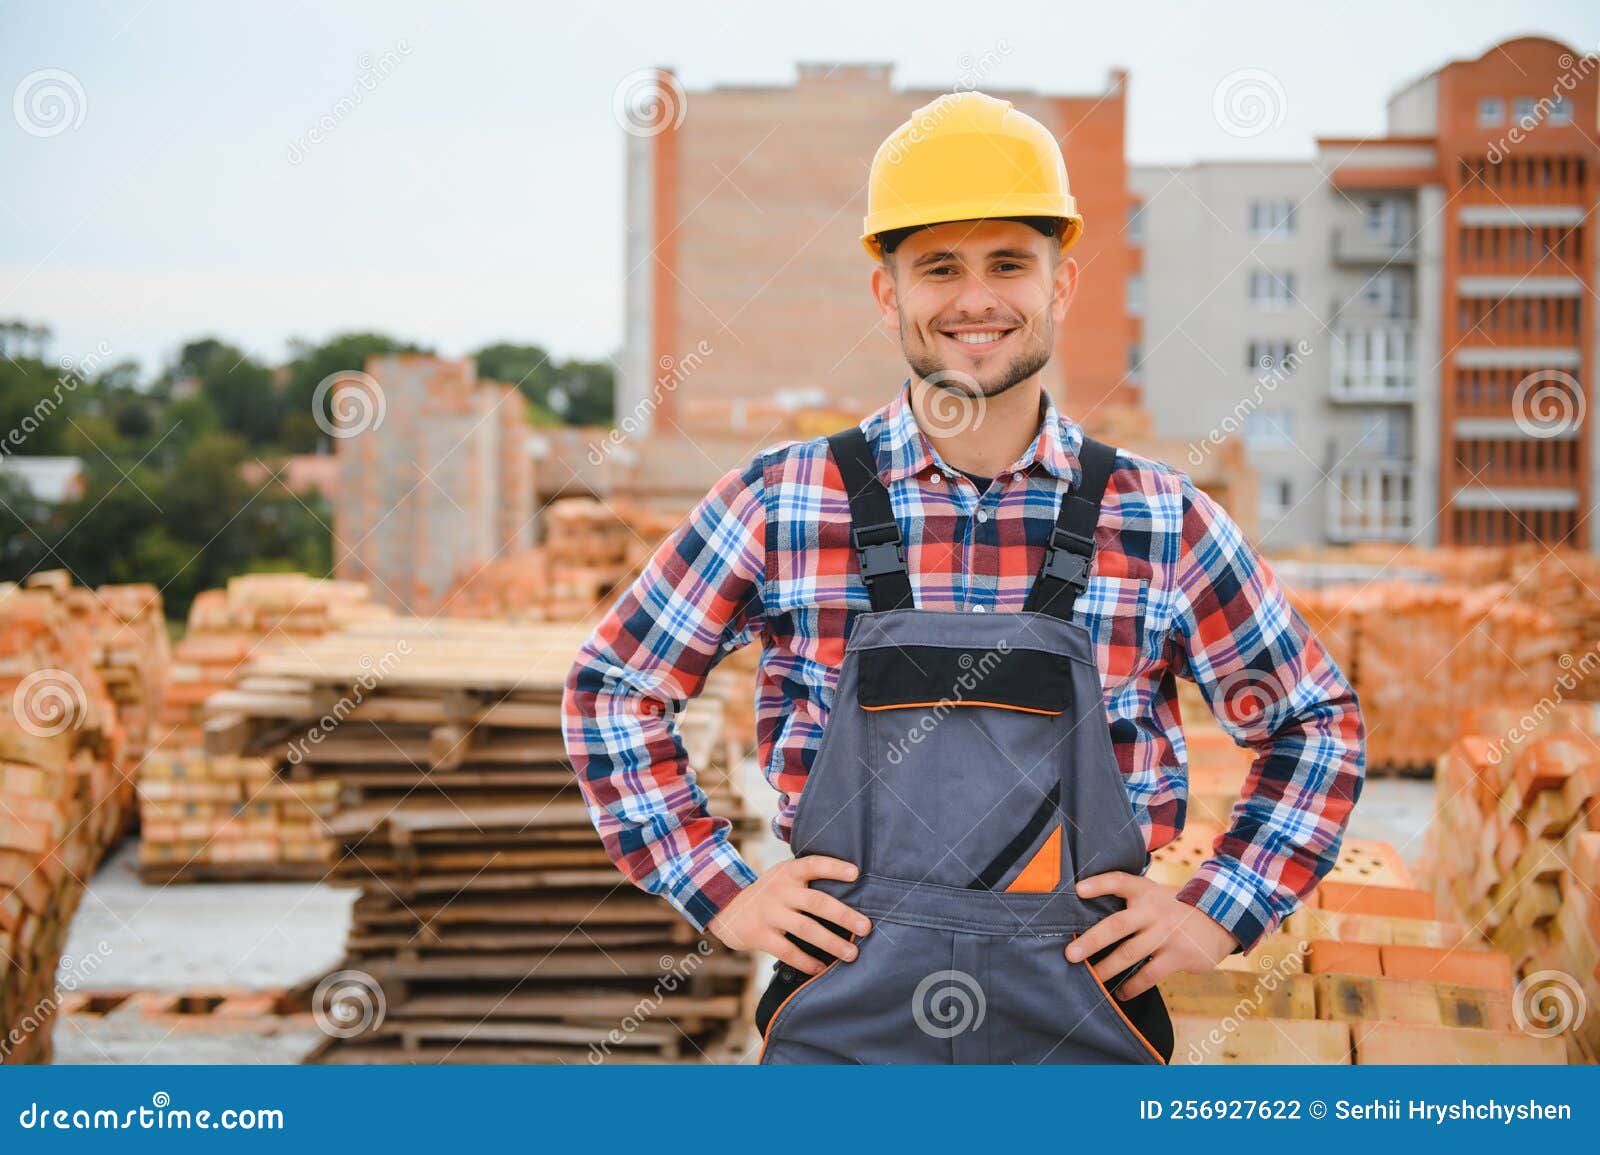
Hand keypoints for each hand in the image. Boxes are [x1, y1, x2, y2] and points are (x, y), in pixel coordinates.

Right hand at [708, 855, 872, 974]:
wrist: (726, 907)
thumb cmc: (770, 893)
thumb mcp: (783, 876)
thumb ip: (808, 880)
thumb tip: (853, 889)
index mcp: (788, 873)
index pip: (813, 864)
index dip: (834, 867)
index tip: (856, 873)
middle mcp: (780, 891)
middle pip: (816, 902)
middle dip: (844, 915)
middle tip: (866, 927)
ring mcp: (769, 913)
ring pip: (805, 929)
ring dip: (831, 942)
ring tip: (851, 954)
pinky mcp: (759, 935)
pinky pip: (787, 951)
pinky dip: (806, 961)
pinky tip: (821, 968)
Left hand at [1063, 871, 1238, 998]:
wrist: (1222, 918)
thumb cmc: (1176, 909)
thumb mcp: (1156, 895)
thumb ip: (1131, 902)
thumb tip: (1091, 920)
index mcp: (1146, 892)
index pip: (1120, 882)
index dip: (1098, 884)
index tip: (1077, 890)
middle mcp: (1154, 911)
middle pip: (1117, 924)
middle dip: (1091, 940)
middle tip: (1070, 954)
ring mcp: (1166, 934)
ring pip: (1130, 953)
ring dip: (1107, 969)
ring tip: (1091, 979)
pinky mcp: (1178, 956)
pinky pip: (1149, 975)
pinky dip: (1132, 987)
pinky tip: (1120, 993)